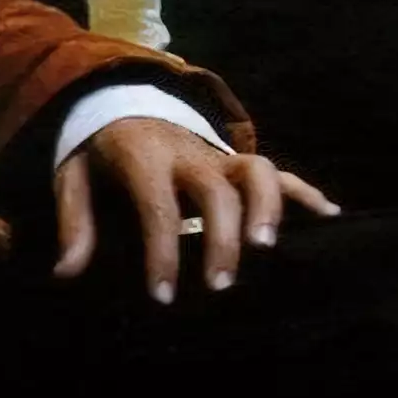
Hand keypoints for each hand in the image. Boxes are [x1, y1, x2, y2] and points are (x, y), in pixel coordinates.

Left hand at [52, 116, 338, 301]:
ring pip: (256, 171)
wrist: (121, 103)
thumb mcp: (73, 177)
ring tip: (270, 249)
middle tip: (220, 285)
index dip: (161, 251)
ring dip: (268, 208)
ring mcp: (218, 155)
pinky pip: (279, 172)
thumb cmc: (99, 153)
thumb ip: (74, 222)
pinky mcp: (238, 161)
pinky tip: (331, 219)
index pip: (156, 205)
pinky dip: (305, 192)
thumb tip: (66, 273)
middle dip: (222, 237)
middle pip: (216, 190)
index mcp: (142, 156)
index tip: (162, 295)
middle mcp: (187, 153)